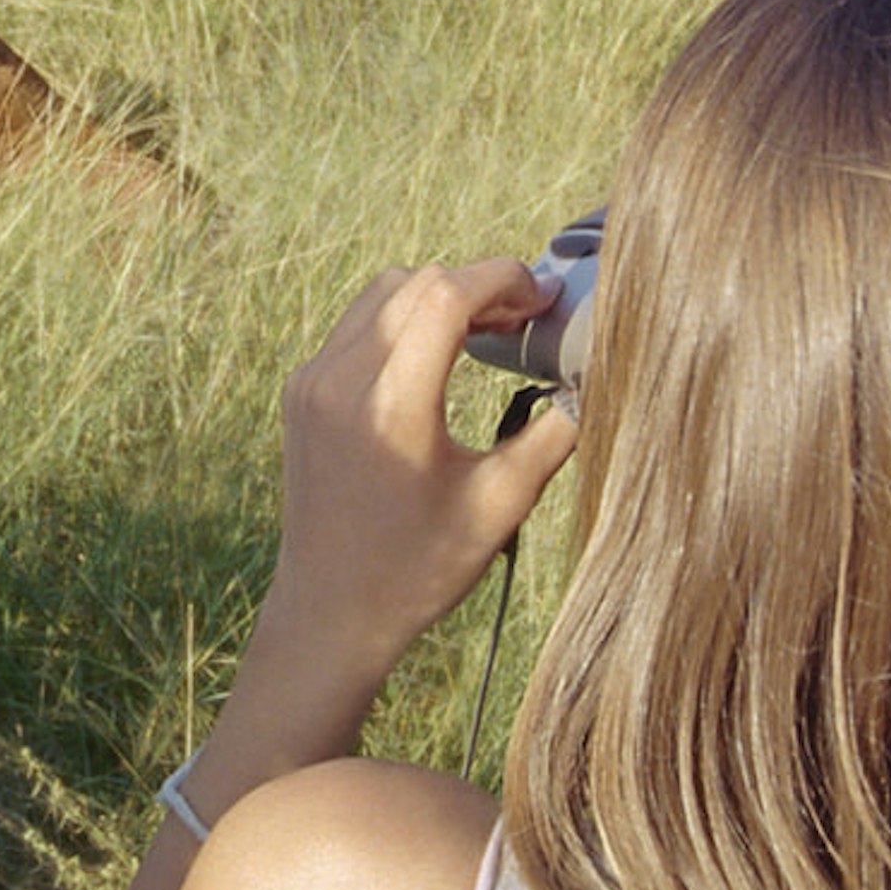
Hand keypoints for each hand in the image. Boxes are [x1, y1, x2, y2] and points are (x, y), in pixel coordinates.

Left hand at [222, 264, 578, 764]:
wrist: (331, 610)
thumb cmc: (418, 568)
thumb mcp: (499, 505)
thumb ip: (551, 436)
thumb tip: (588, 381)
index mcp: (391, 404)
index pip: (446, 293)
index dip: (504, 279)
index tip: (545, 298)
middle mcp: (341, 379)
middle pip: (417, 282)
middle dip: (478, 286)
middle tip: (527, 317)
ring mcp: (312, 381)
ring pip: (382, 294)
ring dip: (438, 296)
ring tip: (490, 330)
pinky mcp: (301, 391)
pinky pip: (357, 325)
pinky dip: (403, 320)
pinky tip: (440, 354)